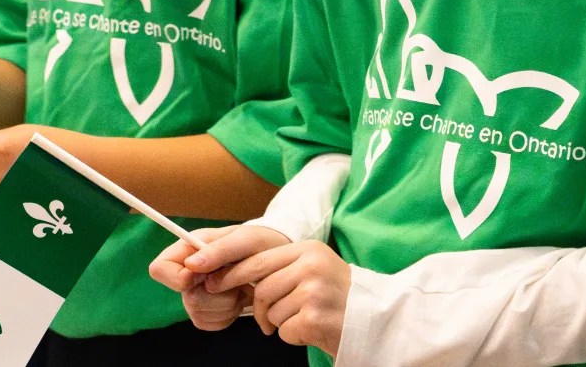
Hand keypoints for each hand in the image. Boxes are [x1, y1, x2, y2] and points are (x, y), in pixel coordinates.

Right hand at [149, 224, 286, 328]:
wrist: (279, 260)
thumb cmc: (260, 243)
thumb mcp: (244, 239)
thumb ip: (218, 250)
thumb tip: (190, 265)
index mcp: (190, 248)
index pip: (159, 268)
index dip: (175, 278)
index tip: (200, 277)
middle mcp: (189, 273)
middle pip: (184, 297)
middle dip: (215, 294)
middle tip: (236, 280)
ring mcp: (197, 294)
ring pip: (197, 313)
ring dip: (226, 304)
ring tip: (242, 288)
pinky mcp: (209, 312)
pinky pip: (210, 324)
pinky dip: (228, 315)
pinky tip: (239, 299)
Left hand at [208, 237, 350, 353]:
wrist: (374, 320)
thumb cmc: (338, 296)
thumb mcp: (313, 268)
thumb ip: (281, 267)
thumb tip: (231, 272)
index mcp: (307, 250)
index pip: (257, 259)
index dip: (232, 272)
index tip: (211, 279)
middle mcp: (310, 266)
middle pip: (260, 288)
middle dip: (254, 306)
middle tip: (261, 320)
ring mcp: (312, 291)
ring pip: (270, 311)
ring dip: (280, 323)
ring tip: (304, 320)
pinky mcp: (313, 318)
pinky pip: (284, 330)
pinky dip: (293, 336)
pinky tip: (311, 330)